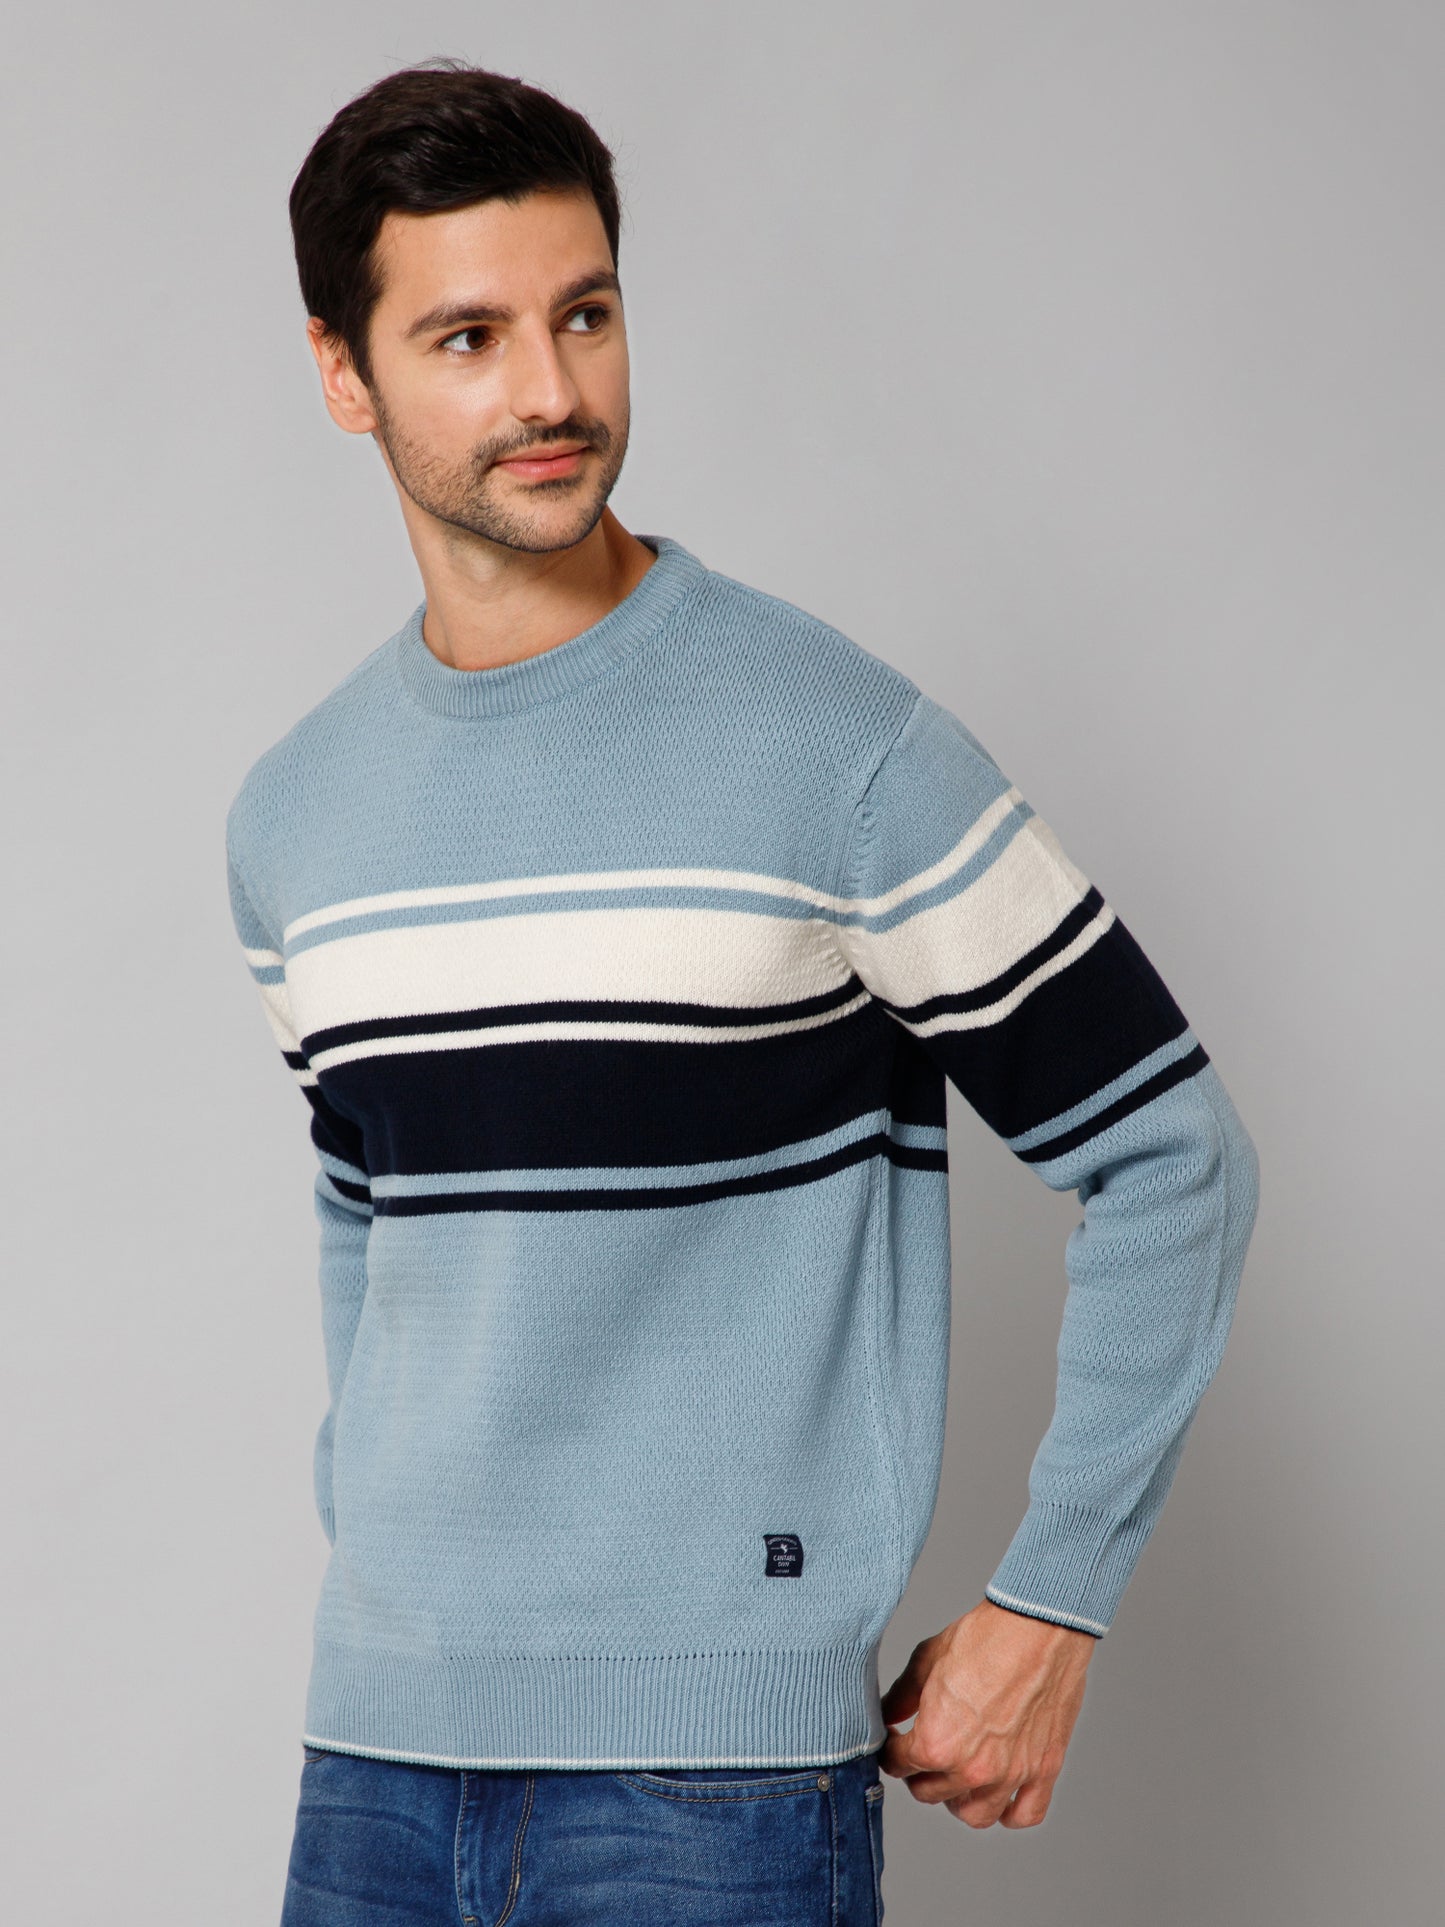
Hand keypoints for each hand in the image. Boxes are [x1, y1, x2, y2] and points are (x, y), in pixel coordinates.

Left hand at [878, 1597, 1095, 1827]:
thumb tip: (887, 1715)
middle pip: (930, 1793)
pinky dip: (1010, 1811)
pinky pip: (1025, 1815)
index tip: (895, 1741)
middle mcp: (972, 1769)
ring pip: (974, 1815)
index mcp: (936, 1743)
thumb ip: (902, 1696)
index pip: (898, 1765)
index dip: (891, 1749)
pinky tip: (999, 1793)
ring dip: (959, 1798)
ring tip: (956, 1777)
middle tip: (923, 1753)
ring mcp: (1010, 1775)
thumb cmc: (984, 1636)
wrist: (1037, 1625)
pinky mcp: (1043, 1770)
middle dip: (920, 1772)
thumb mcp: (927, 1660)